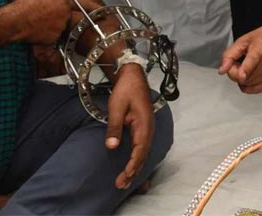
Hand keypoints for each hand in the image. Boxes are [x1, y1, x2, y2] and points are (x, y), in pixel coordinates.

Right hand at [11, 0, 71, 44]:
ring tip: (41, 23)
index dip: (57, 5)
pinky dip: (48, 34)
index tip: (52, 7)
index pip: (64, 2)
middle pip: (64, 14)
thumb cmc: (24, 6)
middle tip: (45, 16)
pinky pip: (54, 36)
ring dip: (53, 25)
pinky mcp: (55, 37)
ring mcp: (61, 26)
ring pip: (60, 25)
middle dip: (57, 15)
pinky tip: (39, 31)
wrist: (17, 21)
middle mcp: (65, 13)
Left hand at [104, 64, 154, 189]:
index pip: (140, 149)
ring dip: (135, 167)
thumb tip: (112, 146)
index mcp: (144, 124)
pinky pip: (141, 147)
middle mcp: (149, 129)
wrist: (133, 75)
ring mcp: (147, 129)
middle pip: (143, 154)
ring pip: (143, 152)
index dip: (133, 164)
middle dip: (133, 171)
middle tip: (121, 185)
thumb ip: (114, 127)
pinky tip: (131, 167)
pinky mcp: (143, 128)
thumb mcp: (116, 107)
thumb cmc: (125, 89)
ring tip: (125, 181)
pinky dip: (136, 159)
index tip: (125, 175)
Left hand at [218, 25, 261, 93]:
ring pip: (249, 85)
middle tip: (237, 64)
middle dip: (235, 73)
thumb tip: (222, 70)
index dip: (238, 73)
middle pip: (244, 79)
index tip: (232, 70)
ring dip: (242, 79)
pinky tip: (247, 78)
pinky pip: (257, 89)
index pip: (247, 68)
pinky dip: (249, 86)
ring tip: (244, 68)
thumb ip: (230, 55)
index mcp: (258, 52)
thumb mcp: (243, 41)